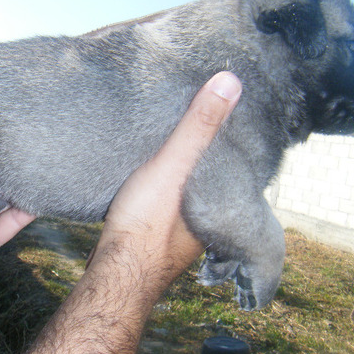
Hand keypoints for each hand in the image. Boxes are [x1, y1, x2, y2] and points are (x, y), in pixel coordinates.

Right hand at [0, 71, 241, 353]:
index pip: (239, 169)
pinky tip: (157, 181)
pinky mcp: (157, 238)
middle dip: (212, 159)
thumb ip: (198, 127)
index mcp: (222, 207)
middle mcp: (209, 224)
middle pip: (216, 183)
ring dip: (190, 176)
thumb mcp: (174, 166)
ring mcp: (183, 235)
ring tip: (181, 147)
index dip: (235, 144)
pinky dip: (171, 191)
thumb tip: (231, 81)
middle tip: (206, 128)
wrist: (113, 272)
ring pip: (193, 197)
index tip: (233, 120)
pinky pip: (172, 207)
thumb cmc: (147, 223)